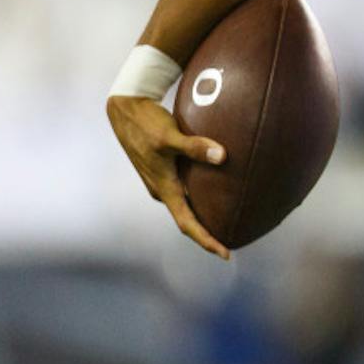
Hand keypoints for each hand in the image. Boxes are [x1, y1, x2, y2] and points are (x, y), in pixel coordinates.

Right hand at [106, 95, 231, 259]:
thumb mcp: (170, 135)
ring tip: (232, 215)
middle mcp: (162, 189)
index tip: (226, 253)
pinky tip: (219, 184)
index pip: (188, 223)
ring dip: (206, 210)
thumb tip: (222, 156)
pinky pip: (186, 186)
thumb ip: (195, 147)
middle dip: (210, 230)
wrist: (126, 109)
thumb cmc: (145, 123)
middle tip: (237, 235)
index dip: (207, 240)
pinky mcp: (163, 168)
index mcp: (164, 189)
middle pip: (190, 217)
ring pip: (188, 201)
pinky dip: (202, 191)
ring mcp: (162, 179)